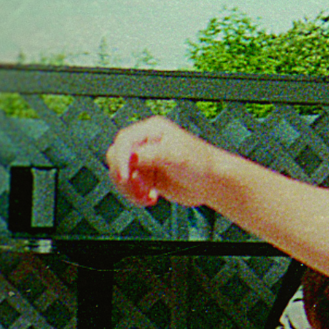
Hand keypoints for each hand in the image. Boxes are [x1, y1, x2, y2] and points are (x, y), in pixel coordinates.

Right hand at [107, 116, 223, 207]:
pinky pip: (127, 186)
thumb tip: (130, 157)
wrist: (212, 183)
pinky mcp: (145, 176)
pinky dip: (135, 195)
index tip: (125, 177)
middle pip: (116, 157)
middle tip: (139, 190)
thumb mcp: (176, 156)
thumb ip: (151, 155)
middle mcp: (146, 143)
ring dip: (129, 189)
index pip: (124, 140)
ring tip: (147, 197)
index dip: (121, 159)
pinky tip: (151, 199)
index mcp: (152, 130)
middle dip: (124, 177)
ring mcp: (144, 160)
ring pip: (119, 174)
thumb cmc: (201, 164)